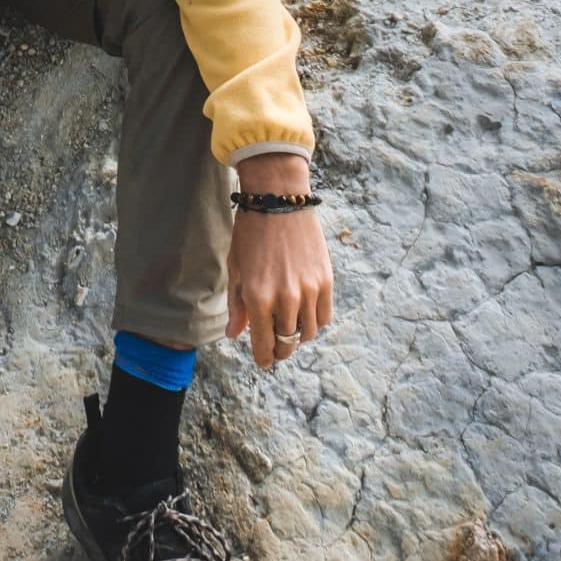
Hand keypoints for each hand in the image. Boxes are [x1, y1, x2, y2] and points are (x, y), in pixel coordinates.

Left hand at [225, 154, 333, 369]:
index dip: (263, 358)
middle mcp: (285, 299)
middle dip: (280, 349)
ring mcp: (309, 291)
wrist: (279, 199)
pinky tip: (305, 313)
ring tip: (289, 326)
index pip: (264, 345)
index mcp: (258, 297)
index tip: (263, 361)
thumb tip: (235, 335)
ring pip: (308, 333)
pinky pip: (325, 317)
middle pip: (287, 343)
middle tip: (276, 346)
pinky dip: (315, 321)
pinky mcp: (326, 281)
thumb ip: (236, 305)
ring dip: (298, 335)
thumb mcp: (236, 268)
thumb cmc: (250, 232)